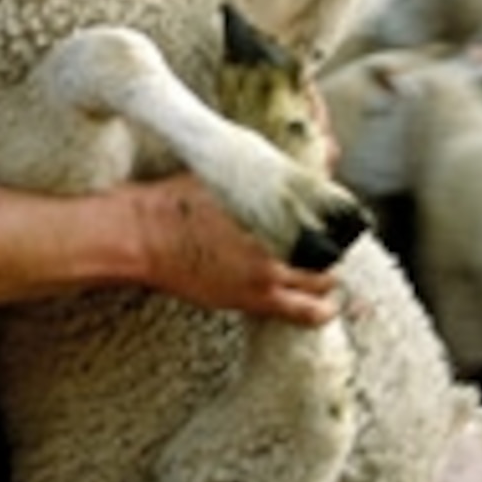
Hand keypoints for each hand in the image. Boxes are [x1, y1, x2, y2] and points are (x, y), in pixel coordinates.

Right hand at [134, 173, 342, 326]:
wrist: (144, 234)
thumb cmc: (177, 201)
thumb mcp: (225, 174)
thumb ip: (264, 175)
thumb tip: (289, 169)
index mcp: (273, 201)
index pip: (327, 206)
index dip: (336, 212)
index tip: (337, 217)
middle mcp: (278, 235)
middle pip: (330, 245)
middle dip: (332, 246)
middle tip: (330, 247)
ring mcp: (268, 270)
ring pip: (322, 280)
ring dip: (327, 278)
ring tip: (327, 279)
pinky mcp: (252, 298)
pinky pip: (300, 312)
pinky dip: (317, 311)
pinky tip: (326, 310)